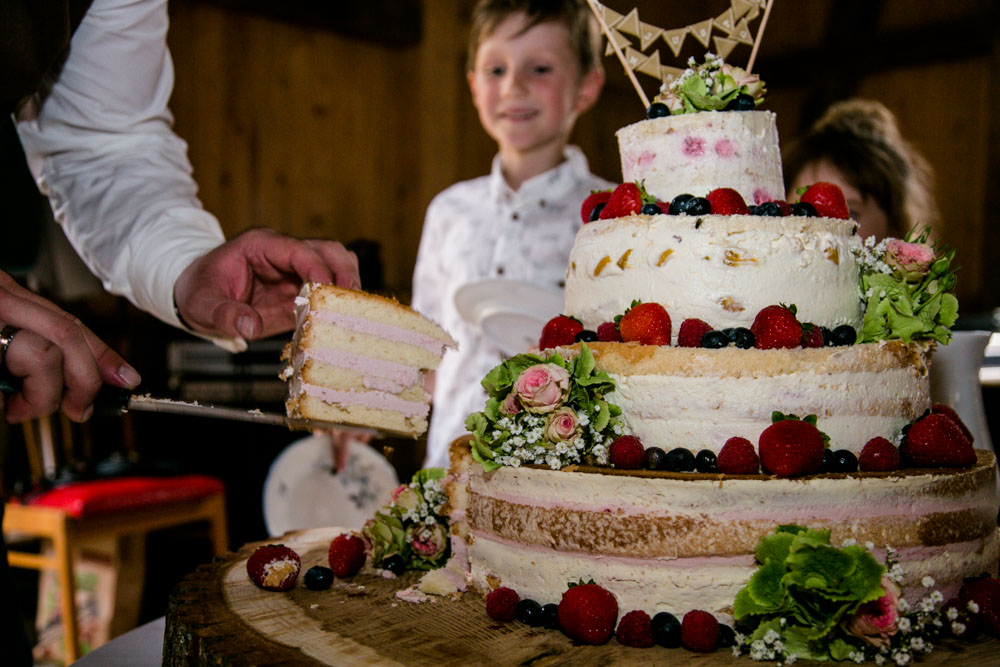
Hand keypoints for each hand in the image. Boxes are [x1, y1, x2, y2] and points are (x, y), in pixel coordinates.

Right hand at [0, 271, 140, 422]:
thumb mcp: (3, 340)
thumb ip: (39, 351)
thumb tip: (85, 386)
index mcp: (8, 296)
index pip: (70, 322)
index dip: (103, 354)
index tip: (127, 379)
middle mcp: (2, 299)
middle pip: (68, 332)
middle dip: (85, 379)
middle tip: (80, 409)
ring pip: (44, 353)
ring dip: (42, 393)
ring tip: (21, 409)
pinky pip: (19, 369)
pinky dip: (22, 396)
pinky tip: (7, 404)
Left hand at [172, 228, 359, 339]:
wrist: (197, 295)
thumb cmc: (198, 291)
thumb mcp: (202, 304)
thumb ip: (224, 314)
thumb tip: (248, 327)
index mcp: (260, 245)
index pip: (299, 250)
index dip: (318, 269)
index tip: (328, 293)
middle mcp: (283, 252)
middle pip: (328, 250)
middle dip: (344, 273)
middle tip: (351, 302)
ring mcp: (295, 270)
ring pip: (336, 264)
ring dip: (347, 285)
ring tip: (352, 311)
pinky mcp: (300, 289)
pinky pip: (329, 289)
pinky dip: (339, 300)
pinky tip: (340, 318)